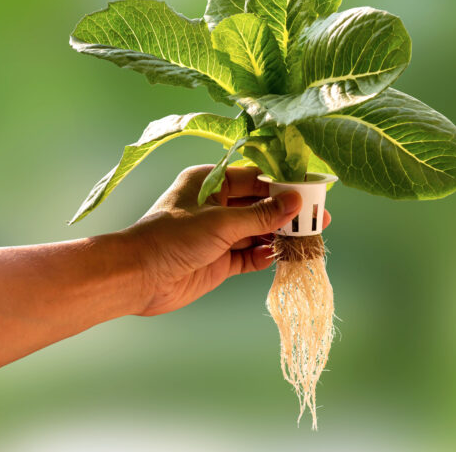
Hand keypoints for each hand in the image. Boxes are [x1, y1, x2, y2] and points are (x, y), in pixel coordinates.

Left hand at [125, 165, 329, 316]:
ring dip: (279, 235)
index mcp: (210, 182)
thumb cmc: (171, 237)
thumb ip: (261, 214)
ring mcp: (217, 234)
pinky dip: (264, 255)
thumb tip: (295, 201)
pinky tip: (280, 255)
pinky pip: (249, 255)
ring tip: (306, 239)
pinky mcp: (218, 260)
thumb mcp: (221, 222)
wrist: (138, 277)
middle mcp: (215, 205)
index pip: (255, 178)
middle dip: (286, 212)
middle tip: (317, 218)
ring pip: (257, 231)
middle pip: (259, 205)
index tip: (310, 190)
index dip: (283, 185)